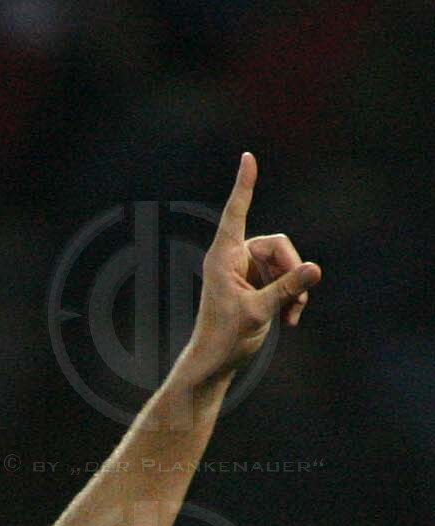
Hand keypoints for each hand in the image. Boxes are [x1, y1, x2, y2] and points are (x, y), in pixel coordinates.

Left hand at [183, 152, 320, 391]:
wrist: (215, 364)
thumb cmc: (225, 339)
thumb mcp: (259, 312)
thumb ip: (287, 288)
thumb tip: (314, 269)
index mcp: (223, 258)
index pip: (236, 213)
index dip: (244, 185)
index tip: (247, 157)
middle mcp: (234, 259)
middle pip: (278, 245)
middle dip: (291, 269)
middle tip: (295, 299)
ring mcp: (247, 271)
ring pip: (286, 263)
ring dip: (294, 288)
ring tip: (291, 315)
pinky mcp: (258, 284)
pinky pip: (286, 278)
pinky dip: (292, 296)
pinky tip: (291, 320)